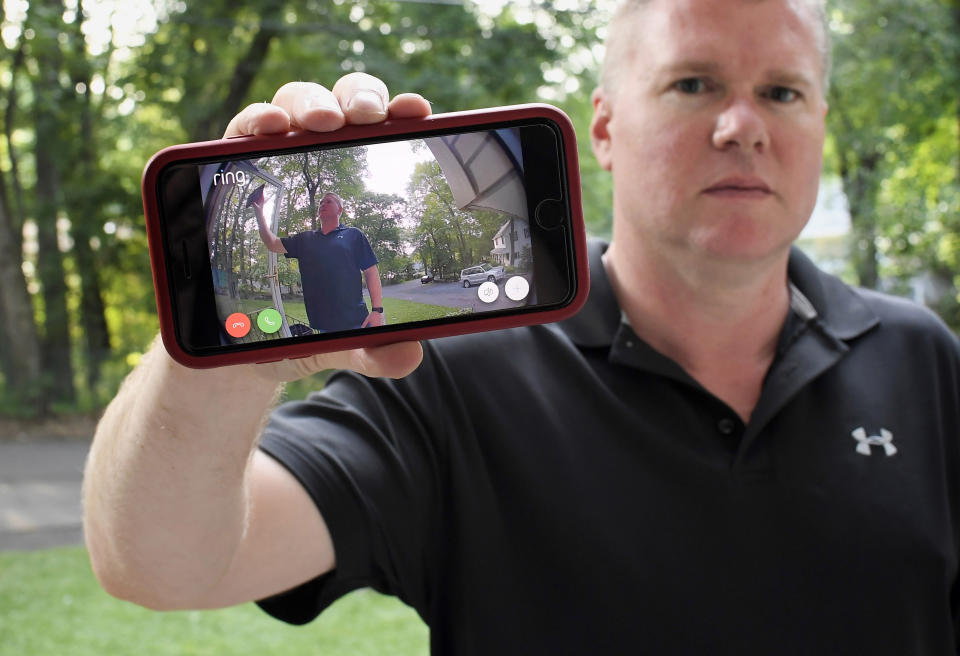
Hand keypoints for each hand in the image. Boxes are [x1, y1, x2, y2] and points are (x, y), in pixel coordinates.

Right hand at [223, 74, 431, 381]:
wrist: (232, 342)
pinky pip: (242, 131)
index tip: (420, 113)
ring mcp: (276, 161)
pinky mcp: (231, 168)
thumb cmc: (299, 325)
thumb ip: (372, 345)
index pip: (384, 139)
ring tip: (322, 123)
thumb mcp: (341, 338)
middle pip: (344, 106)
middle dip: (360, 99)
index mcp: (358, 196)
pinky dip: (255, 119)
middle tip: (368, 117)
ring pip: (296, 104)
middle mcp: (319, 167)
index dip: (402, 116)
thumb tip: (408, 353)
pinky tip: (267, 127)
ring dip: (310, 105)